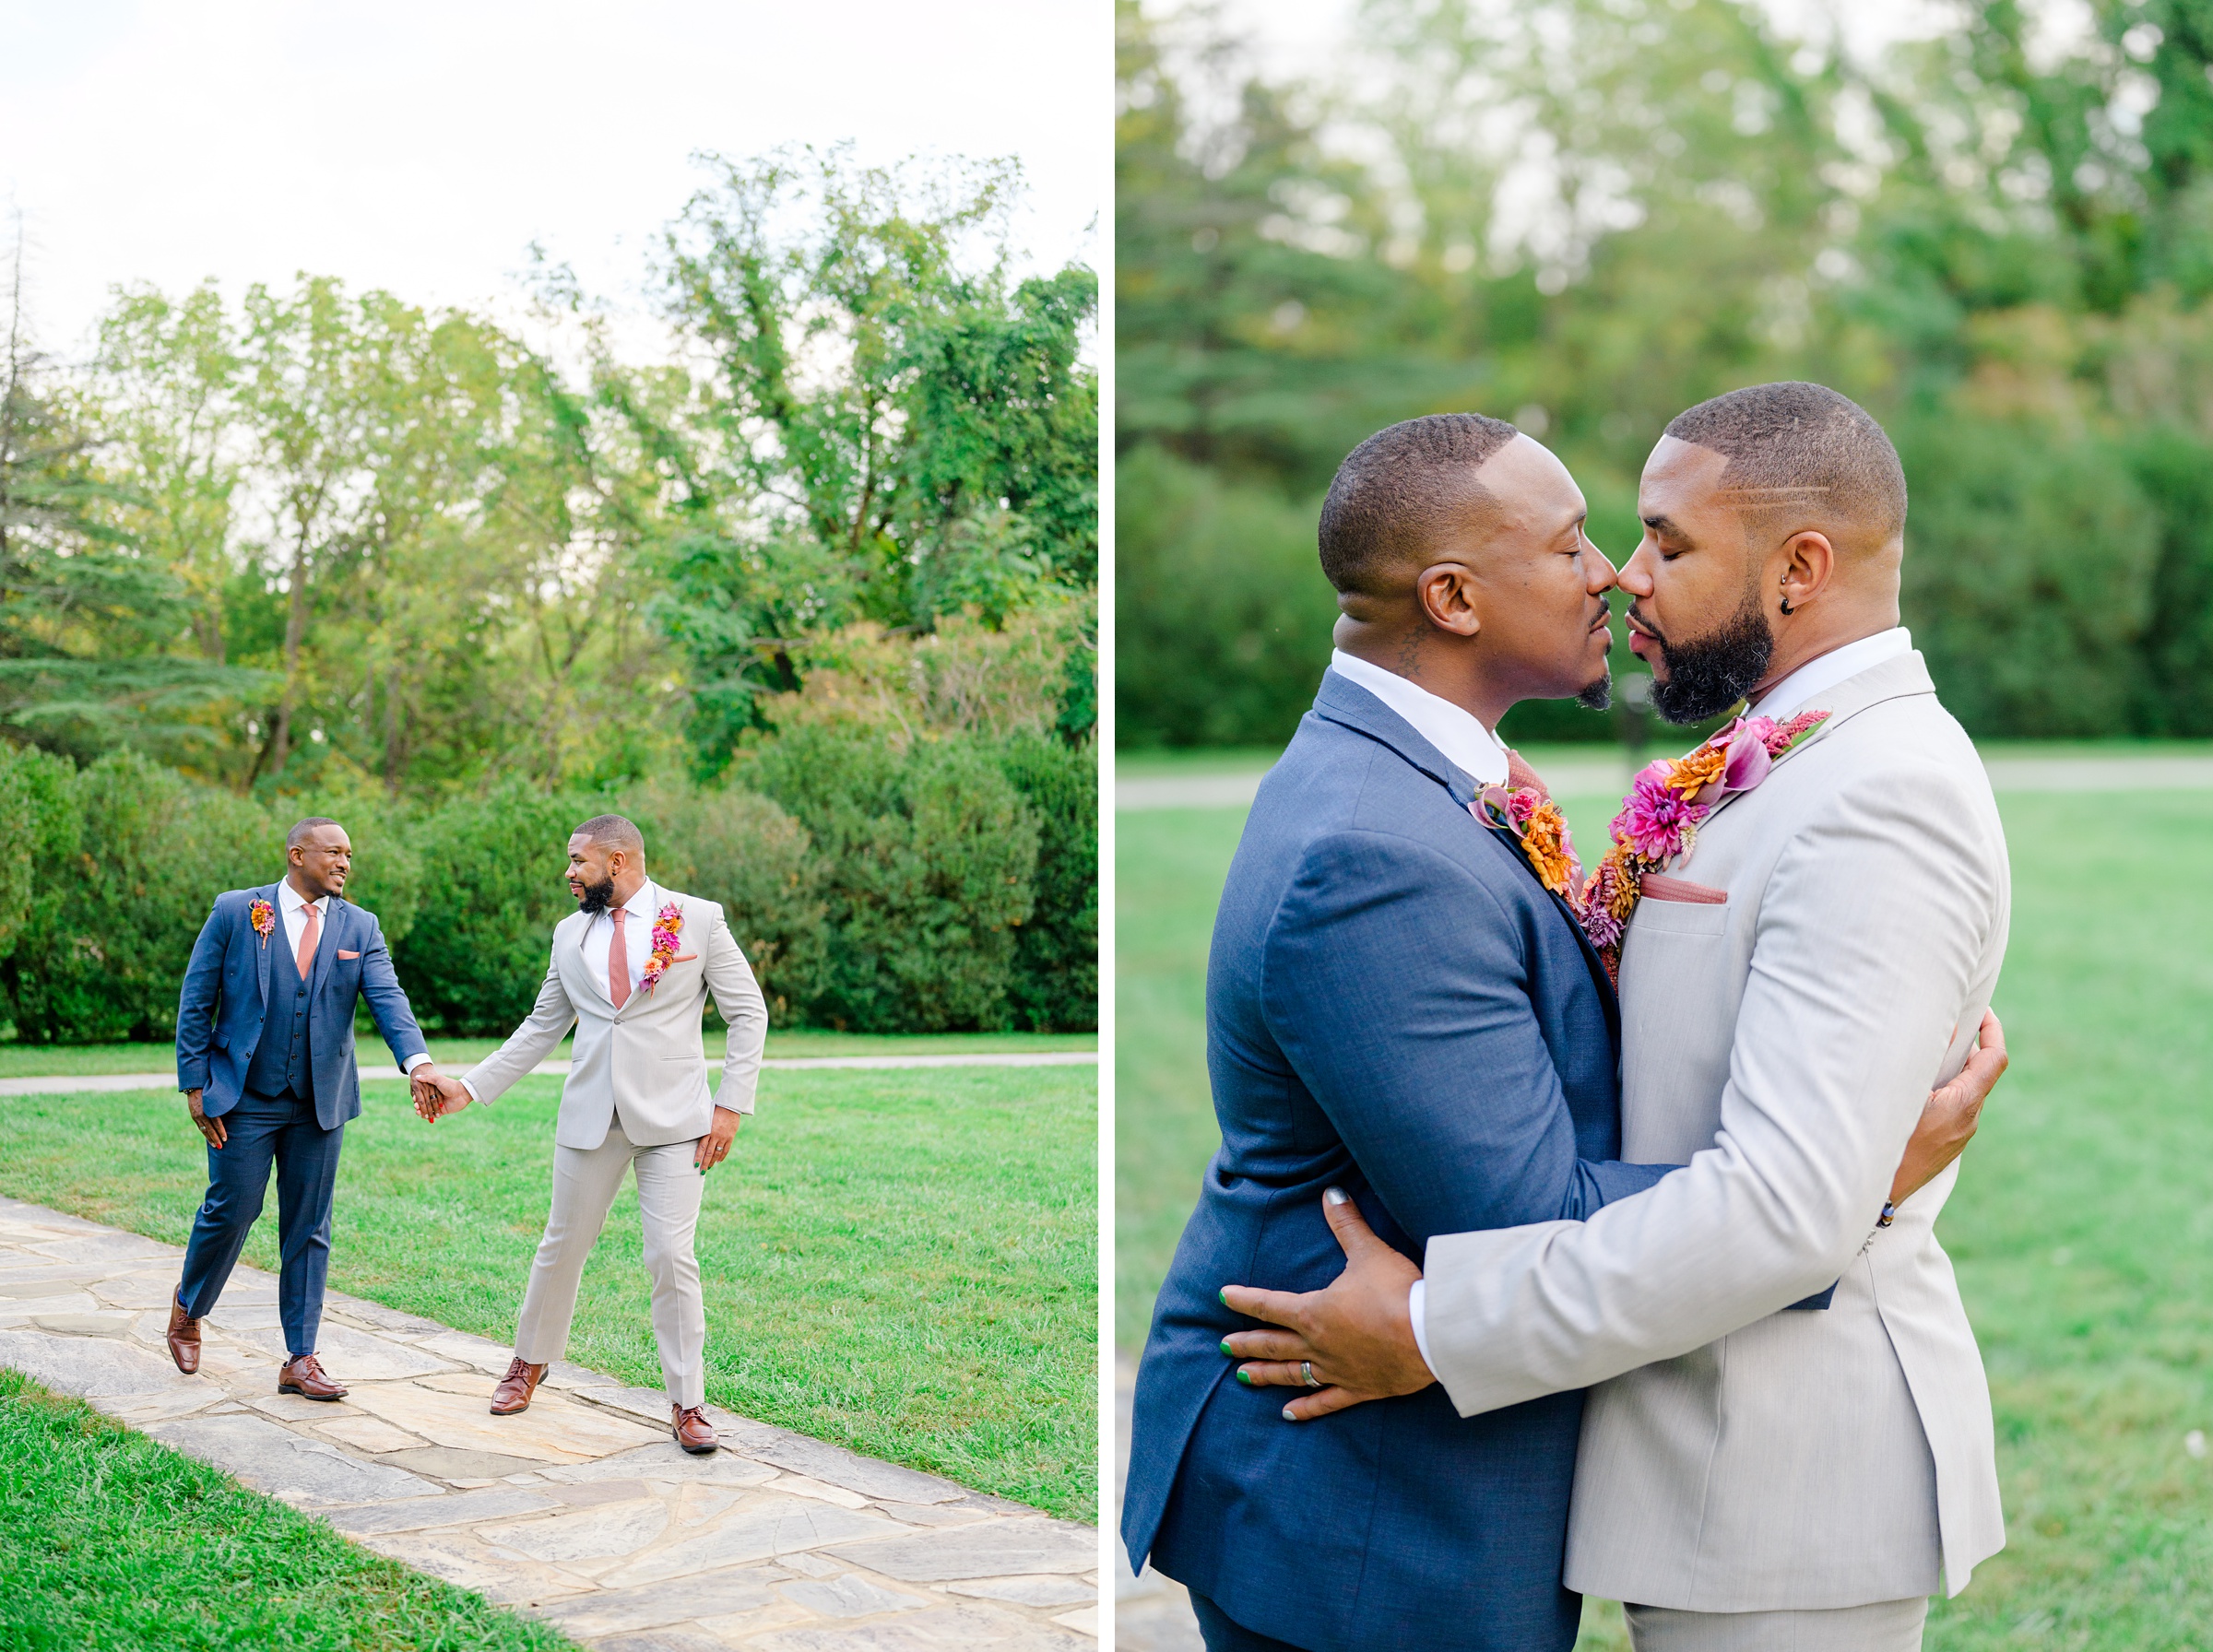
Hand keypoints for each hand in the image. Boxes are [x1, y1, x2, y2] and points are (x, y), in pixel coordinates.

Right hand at [186, 1088, 224, 1149]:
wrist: (195, 1086)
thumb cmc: (210, 1091)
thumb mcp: (217, 1098)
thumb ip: (222, 1107)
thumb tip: (232, 1114)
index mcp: (209, 1109)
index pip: (217, 1123)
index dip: (221, 1132)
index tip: (225, 1139)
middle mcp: (202, 1114)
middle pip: (210, 1129)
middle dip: (215, 1138)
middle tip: (220, 1146)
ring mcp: (196, 1116)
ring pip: (204, 1130)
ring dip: (209, 1138)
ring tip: (215, 1145)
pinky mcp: (193, 1116)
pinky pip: (200, 1127)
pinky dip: (205, 1133)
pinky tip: (208, 1138)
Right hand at [412, 1068, 470, 1122]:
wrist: (462, 1093)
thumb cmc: (450, 1085)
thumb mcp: (438, 1079)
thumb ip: (428, 1078)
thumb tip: (417, 1077)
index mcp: (433, 1090)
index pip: (422, 1095)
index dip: (417, 1097)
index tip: (413, 1098)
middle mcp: (435, 1097)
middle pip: (424, 1103)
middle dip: (418, 1105)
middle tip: (415, 1106)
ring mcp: (438, 1105)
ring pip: (427, 1110)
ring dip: (422, 1112)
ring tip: (418, 1113)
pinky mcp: (442, 1111)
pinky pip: (434, 1115)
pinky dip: (428, 1116)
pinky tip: (424, 1117)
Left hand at [694, 1106, 740, 1172]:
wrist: (730, 1107)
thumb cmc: (716, 1110)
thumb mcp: (707, 1119)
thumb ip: (703, 1129)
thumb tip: (696, 1136)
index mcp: (708, 1131)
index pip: (702, 1148)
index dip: (698, 1157)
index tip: (695, 1165)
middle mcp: (715, 1136)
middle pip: (709, 1153)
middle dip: (705, 1163)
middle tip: (701, 1171)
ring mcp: (724, 1137)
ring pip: (717, 1153)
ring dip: (713, 1161)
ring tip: (709, 1167)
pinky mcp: (730, 1137)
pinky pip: (726, 1149)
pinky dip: (722, 1156)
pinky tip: (719, 1161)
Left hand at [1220, 1187, 1432, 1421]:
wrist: (1430, 1337)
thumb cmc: (1397, 1292)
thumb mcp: (1369, 1252)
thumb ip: (1347, 1224)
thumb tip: (1331, 1192)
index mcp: (1314, 1312)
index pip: (1269, 1304)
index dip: (1244, 1300)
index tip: (1222, 1297)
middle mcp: (1319, 1344)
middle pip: (1274, 1344)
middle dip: (1247, 1343)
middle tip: (1223, 1346)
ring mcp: (1338, 1370)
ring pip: (1293, 1374)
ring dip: (1266, 1374)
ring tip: (1244, 1377)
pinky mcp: (1361, 1388)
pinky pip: (1327, 1401)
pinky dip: (1307, 1408)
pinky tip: (1289, 1414)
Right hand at [1891, 1009, 2007, 1205]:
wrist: (1879, 1193)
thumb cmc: (1886, 1140)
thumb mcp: (1904, 1092)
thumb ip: (1925, 1060)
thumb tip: (1941, 1030)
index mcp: (1963, 1104)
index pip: (1994, 1058)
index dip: (1992, 1030)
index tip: (1983, 1010)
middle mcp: (1968, 1120)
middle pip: (1979, 1072)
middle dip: (1966, 1045)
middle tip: (1944, 1023)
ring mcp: (1959, 1136)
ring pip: (1965, 1091)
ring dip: (1951, 1068)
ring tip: (1924, 1052)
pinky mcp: (1947, 1146)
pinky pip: (1953, 1108)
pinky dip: (1943, 1089)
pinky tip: (1915, 1087)